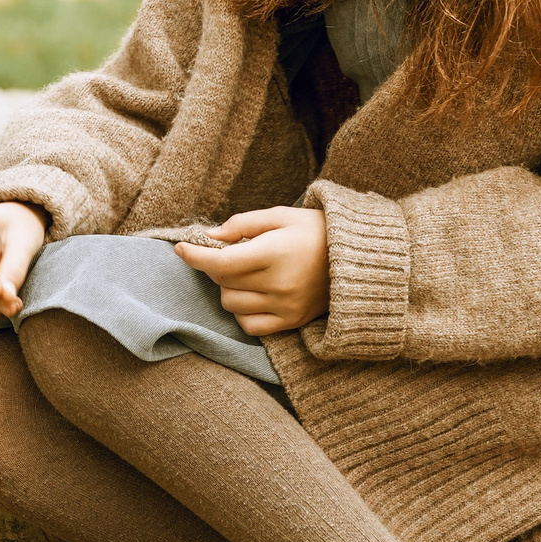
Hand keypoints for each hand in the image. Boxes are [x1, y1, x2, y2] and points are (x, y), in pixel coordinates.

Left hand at [175, 206, 328, 335]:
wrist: (360, 259)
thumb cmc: (317, 231)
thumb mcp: (281, 215)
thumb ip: (242, 223)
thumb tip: (209, 236)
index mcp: (275, 253)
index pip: (221, 263)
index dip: (195, 256)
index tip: (180, 248)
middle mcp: (279, 283)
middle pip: (223, 283)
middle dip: (216, 267)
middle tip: (230, 254)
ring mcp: (285, 306)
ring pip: (231, 304)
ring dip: (229, 289)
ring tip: (247, 274)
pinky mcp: (291, 322)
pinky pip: (249, 326)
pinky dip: (242, 312)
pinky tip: (252, 296)